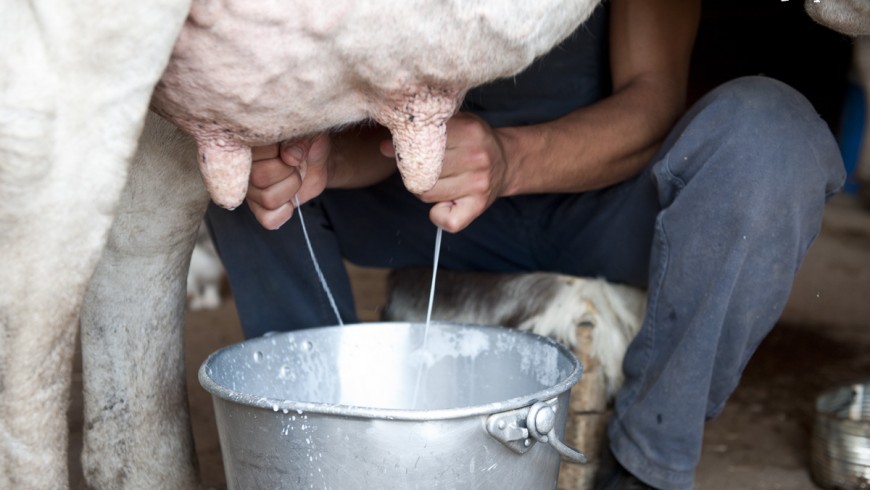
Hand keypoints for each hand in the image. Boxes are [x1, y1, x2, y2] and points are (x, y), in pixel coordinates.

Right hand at [246, 134, 329, 229]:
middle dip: (287, 172)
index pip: (250, 153)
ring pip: (268, 199)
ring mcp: (249, 191)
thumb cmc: (306, 143)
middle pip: (259, 178)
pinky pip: (269, 220)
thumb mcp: (309, 134)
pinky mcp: (259, 209)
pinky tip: (290, 199)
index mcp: (247, 145)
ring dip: (291, 189)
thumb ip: (299, 140)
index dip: (275, 152)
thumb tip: (290, 156)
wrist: (315, 160)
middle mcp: (242, 168)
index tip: (285, 148)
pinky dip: (285, 212)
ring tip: (293, 178)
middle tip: (293, 164)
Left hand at [384, 112, 509, 232]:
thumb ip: (422, 132)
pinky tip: (444, 203)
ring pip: (427, 194)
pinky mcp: (478, 206)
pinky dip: (438, 215)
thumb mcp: (453, 126)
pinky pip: (445, 220)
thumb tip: (384, 147)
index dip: (409, 150)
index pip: (423, 144)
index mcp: (469, 131)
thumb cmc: (473, 142)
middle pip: (422, 171)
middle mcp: (476, 158)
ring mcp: (478, 184)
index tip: (409, 151)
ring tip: (435, 182)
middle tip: (424, 169)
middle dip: (415, 172)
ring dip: (424, 191)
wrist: (506, 161)